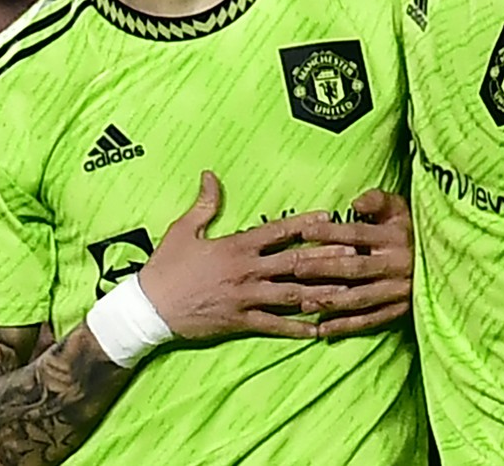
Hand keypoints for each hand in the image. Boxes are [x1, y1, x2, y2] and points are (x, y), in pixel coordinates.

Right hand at [137, 171, 351, 339]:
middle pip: (294, 262)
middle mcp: (247, 270)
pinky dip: (299, 328)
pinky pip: (276, 326)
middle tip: (354, 253)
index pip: (278, 231)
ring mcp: (246, 298)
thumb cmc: (166, 266)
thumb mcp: (183, 229)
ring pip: (292, 295)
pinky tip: (320, 330)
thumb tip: (210, 174)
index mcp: (236, 246)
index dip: (306, 224)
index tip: (329, 217)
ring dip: (321, 291)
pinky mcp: (241, 322)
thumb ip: (204, 204)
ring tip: (348, 290)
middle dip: (326, 257)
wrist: (148, 308)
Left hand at [292, 189, 413, 337]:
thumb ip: (378, 200)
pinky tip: (324, 329)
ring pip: (360, 298)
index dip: (331, 232)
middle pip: (355, 268)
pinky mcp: (400, 311)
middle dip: (323, 268)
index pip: (358, 234)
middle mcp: (397, 266)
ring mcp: (398, 291)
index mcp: (395, 238)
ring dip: (331, 301)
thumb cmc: (412, 230)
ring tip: (304, 302)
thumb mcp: (401, 208)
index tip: (305, 231)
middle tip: (295, 267)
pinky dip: (347, 326)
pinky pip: (370, 320)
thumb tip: (355, 203)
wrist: (448, 260)